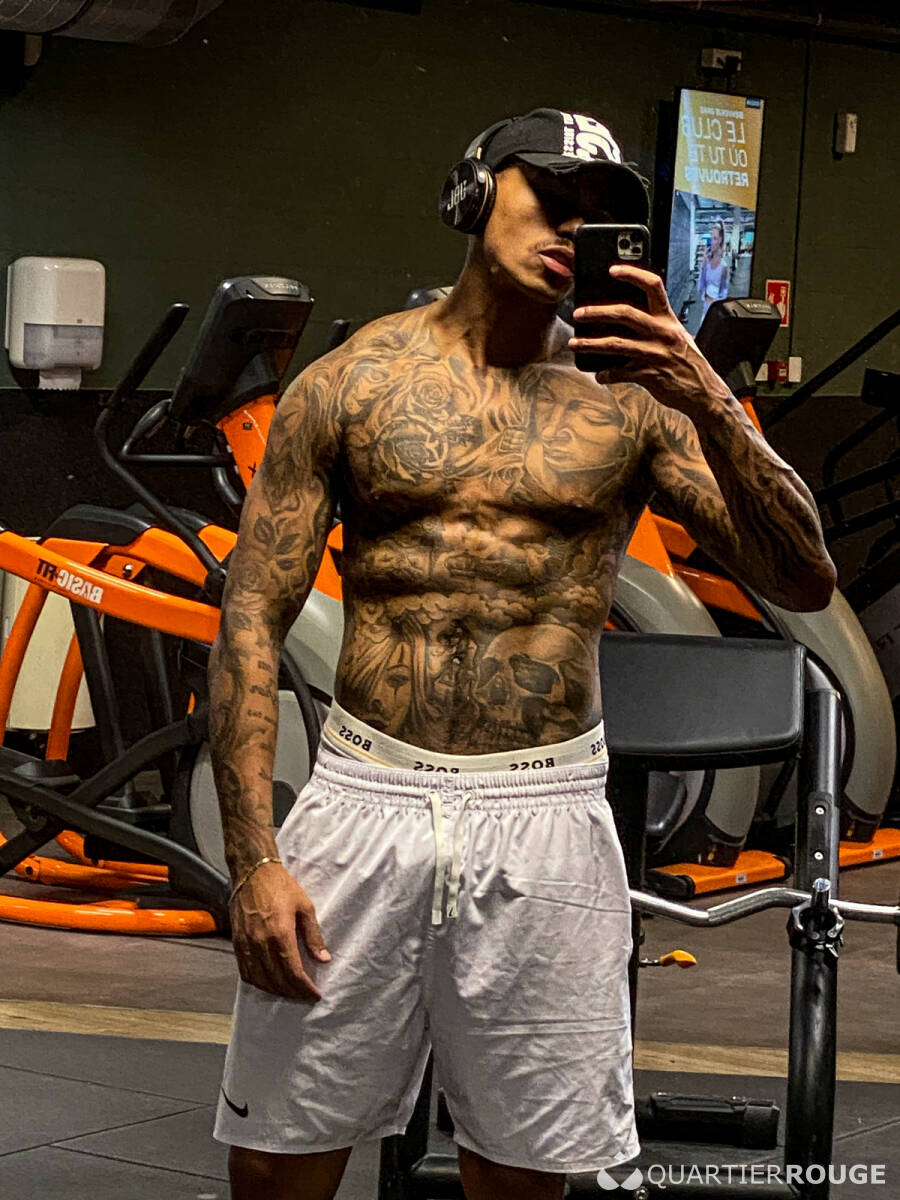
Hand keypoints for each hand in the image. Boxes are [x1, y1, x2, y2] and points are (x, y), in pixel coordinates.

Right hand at [230, 861, 329, 1000]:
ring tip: (290, 992)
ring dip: (276, 991)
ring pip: (260, 980)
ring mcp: (246, 944)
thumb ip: (313, 935)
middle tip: (305, 995)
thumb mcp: (305, 907)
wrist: (252, 873)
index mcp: (279, 934)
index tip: (315, 994)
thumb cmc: (281, 887)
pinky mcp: (237, 943)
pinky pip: (246, 972)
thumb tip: (324, 959)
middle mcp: (260, 943)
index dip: (305, 988)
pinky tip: (269, 983)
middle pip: (277, 980)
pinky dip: (258, 982)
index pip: (293, 972)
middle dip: (293, 992)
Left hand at [568, 264, 730, 416]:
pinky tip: (599, 375)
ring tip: (574, 343)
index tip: (613, 269)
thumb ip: (656, 325)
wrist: (703, 392)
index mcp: (668, 319)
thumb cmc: (688, 362)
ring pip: (615, 344)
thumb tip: (627, 318)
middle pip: (625, 313)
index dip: (632, 275)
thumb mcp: (677, 336)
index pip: (653, 287)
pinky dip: (606, 374)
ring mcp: (654, 354)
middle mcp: (662, 333)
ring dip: (590, 344)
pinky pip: (620, 373)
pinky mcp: (649, 375)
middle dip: (597, 312)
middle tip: (579, 314)